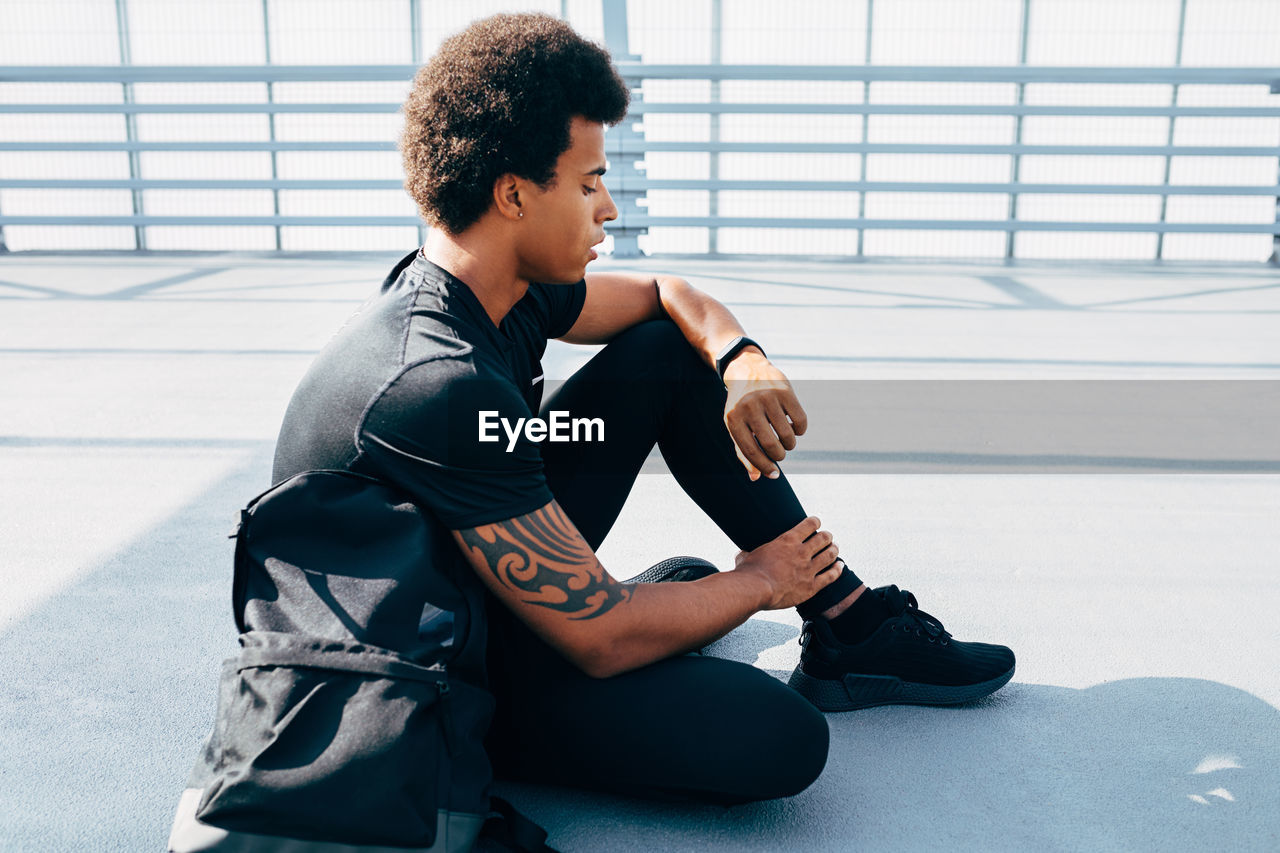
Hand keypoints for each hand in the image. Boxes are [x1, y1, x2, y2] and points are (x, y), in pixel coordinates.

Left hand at [722, 350, 807, 480]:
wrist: (746, 369)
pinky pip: (800, 420)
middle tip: (780, 453)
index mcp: (734, 419)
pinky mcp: (785, 391)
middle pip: (771, 444)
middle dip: (779, 455)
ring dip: (790, 444)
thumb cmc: (740, 406)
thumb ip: (743, 451)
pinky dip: (800, 430)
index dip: (764, 466)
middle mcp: (749, 407)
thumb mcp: (735, 425)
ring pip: (787, 434)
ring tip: (787, 441)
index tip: (774, 475)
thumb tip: (756, 478)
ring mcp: (767, 398)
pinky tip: (795, 428)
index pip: (751, 451)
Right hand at [733, 516, 839, 609]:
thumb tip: (743, 553)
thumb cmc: (747, 572)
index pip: (809, 524)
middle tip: (828, 537)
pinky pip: (830, 576)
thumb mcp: (746, 555)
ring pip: (829, 555)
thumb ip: (749, 552)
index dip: (815, 522)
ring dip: (834, 550)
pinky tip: (840, 567)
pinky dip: (837, 570)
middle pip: (823, 538)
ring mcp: (808, 569)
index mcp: (787, 540)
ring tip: (835, 548)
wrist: (754, 589)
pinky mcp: (811, 587)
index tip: (817, 522)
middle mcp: (801, 552)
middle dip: (827, 536)